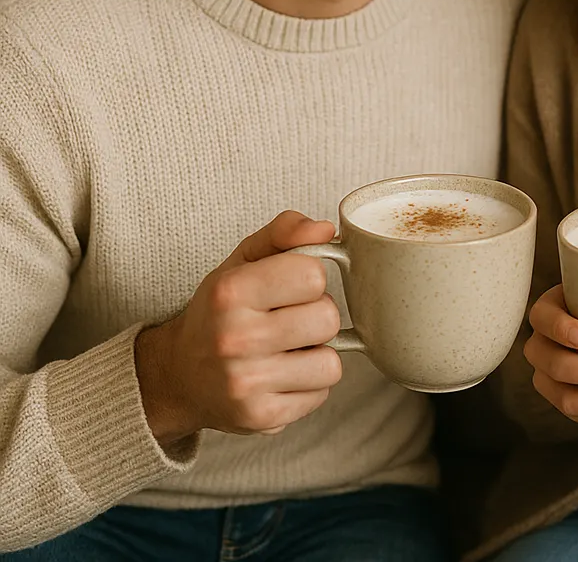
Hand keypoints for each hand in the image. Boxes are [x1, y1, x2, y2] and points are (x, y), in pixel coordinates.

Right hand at [136, 211, 342, 445]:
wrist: (178, 376)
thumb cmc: (220, 311)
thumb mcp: (243, 260)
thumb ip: (285, 232)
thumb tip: (325, 230)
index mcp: (230, 292)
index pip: (313, 274)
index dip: (308, 277)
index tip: (289, 285)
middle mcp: (234, 338)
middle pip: (328, 318)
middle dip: (316, 315)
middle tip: (288, 319)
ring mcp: (247, 383)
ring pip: (331, 362)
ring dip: (316, 354)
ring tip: (287, 349)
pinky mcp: (260, 417)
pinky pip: (321, 393)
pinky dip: (308, 384)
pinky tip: (281, 375)